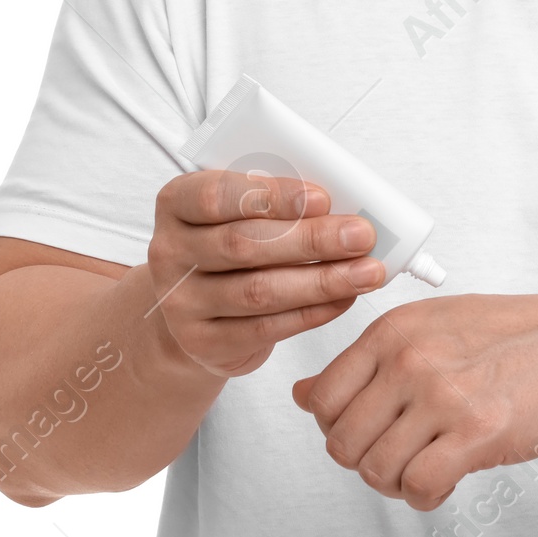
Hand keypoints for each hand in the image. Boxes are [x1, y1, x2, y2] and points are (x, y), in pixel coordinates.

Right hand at [146, 168, 386, 378]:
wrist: (196, 304)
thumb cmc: (231, 240)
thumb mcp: (242, 208)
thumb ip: (280, 200)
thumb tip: (345, 203)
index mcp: (177, 202)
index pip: (216, 194)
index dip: (273, 196)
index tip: (324, 198)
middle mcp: (170, 252)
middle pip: (243, 245)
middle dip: (312, 239)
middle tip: (361, 236)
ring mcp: (182, 302)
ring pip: (258, 292)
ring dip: (321, 281)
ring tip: (367, 272)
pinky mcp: (204, 342)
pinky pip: (265, 328)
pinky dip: (312, 313)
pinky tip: (343, 298)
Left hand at [291, 292, 537, 509]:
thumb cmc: (513, 337)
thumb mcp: (432, 327)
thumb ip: (366, 360)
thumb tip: (300, 394)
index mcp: (394, 329)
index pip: (319, 399)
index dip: (338, 429)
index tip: (372, 432)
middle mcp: (411, 357)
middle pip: (340, 443)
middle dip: (366, 462)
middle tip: (404, 455)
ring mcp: (443, 394)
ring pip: (375, 471)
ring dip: (398, 483)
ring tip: (429, 466)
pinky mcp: (478, 432)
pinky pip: (419, 488)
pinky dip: (427, 497)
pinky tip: (449, 479)